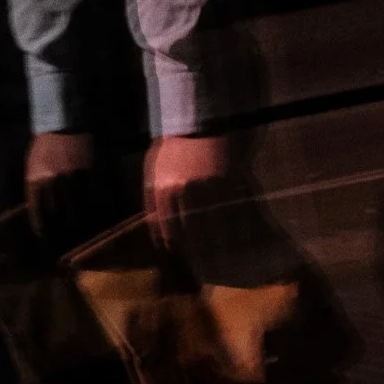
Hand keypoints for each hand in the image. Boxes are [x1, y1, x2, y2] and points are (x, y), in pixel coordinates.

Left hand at [25, 130, 98, 242]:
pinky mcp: (95, 174)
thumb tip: (42, 219)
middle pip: (59, 219)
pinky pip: (98, 200)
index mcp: (36, 181)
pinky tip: (100, 222)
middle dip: (63, 236)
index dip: (45, 233)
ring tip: (84, 241)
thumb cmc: (45, 146)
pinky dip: (99, 214)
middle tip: (66, 249)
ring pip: (80, 212)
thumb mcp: (32, 168)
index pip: (40, 216)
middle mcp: (55, 183)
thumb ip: (36, 192)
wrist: (66, 122)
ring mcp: (77, 179)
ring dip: (82, 229)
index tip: (49, 244)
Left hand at [145, 133, 238, 250]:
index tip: (178, 254)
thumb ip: (150, 200)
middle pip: (189, 231)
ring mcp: (207, 186)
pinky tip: (234, 233)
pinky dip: (232, 223)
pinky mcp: (227, 180)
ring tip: (219, 253)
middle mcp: (184, 191)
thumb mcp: (151, 171)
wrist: (195, 122)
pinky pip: (229, 209)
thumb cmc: (170, 148)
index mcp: (162, 190)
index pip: (166, 229)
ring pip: (211, 223)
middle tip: (199, 260)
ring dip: (215, 241)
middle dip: (193, 248)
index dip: (172, 245)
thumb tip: (154, 230)